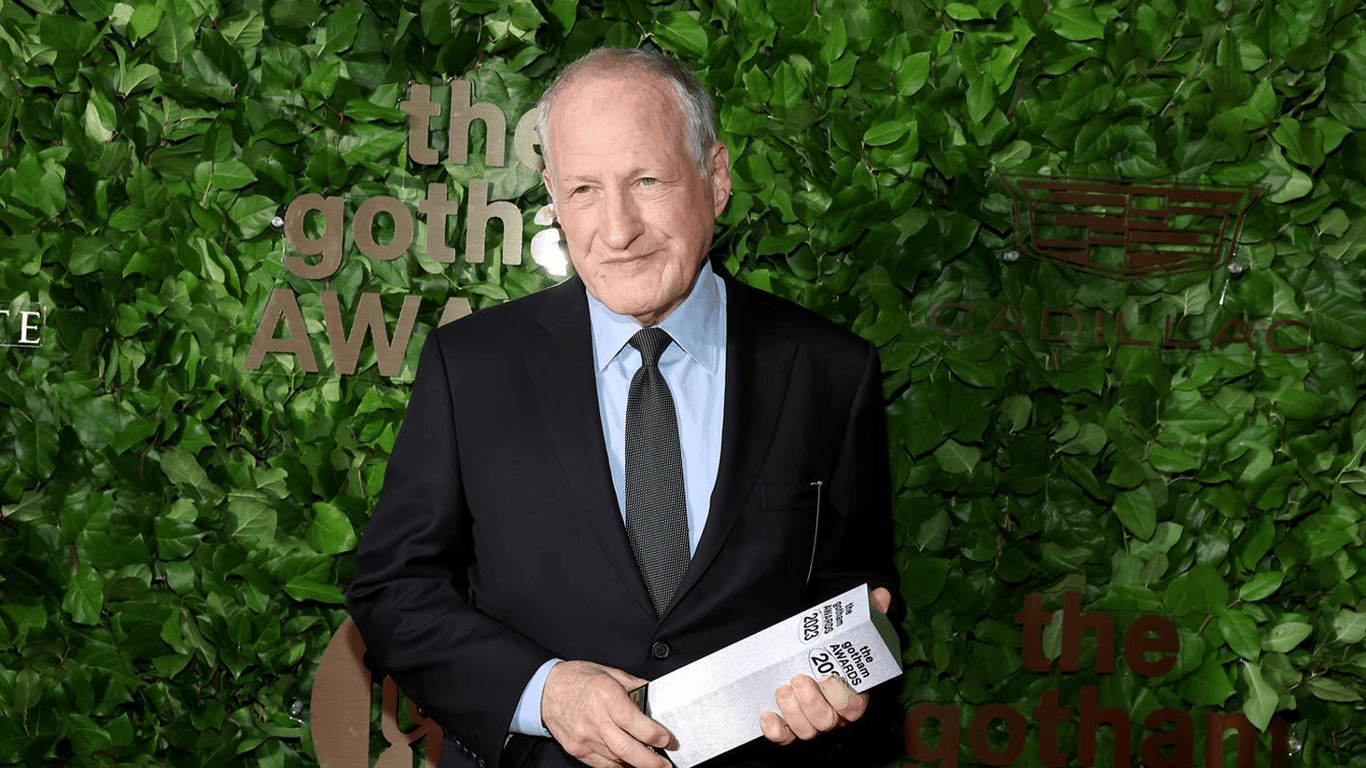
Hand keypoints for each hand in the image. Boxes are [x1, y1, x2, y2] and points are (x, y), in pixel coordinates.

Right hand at [542, 660, 673, 767]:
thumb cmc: (576, 679)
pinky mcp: (577, 749)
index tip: (667, 739)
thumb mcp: (608, 672)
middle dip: (651, 761)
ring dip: (636, 763)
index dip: (655, 734)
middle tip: (665, 764)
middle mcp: (595, 719)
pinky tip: (628, 762)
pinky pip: (602, 764)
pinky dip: (618, 765)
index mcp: (605, 695)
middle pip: (627, 748)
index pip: (635, 722)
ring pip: (616, 759)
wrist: (544, 690)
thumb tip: (652, 696)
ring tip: (650, 762)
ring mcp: (584, 737)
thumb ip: (633, 685)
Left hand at [759, 587, 891, 744]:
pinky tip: (766, 713)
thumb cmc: (833, 645)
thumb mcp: (851, 628)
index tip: (827, 676)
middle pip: (828, 722)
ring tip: (782, 688)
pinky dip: (775, 730)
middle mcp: (834, 713)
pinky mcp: (789, 725)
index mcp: (853, 694)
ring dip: (793, 712)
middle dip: (811, 703)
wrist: (809, 652)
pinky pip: (784, 737)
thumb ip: (869, 613)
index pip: (854, 707)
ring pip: (807, 731)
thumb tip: (881, 594)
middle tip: (797, 678)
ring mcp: (811, 721)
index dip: (840, 697)